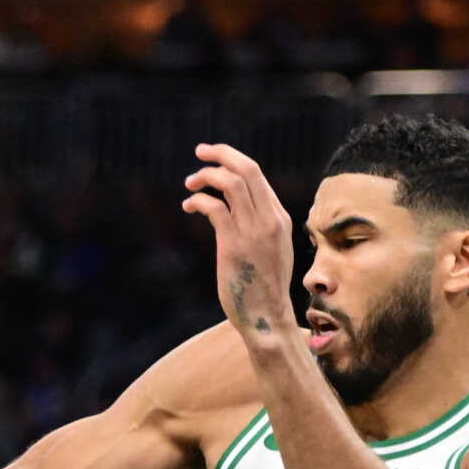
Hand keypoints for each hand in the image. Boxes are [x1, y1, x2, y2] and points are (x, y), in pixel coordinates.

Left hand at [184, 144, 297, 347]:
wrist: (267, 317)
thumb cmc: (264, 288)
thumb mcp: (272, 250)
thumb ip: (261, 227)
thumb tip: (236, 211)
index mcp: (280, 218)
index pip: (257, 175)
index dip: (232, 161)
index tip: (213, 159)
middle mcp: (270, 219)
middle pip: (247, 169)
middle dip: (221, 154)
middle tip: (199, 151)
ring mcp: (253, 231)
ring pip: (230, 183)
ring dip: (206, 176)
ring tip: (189, 182)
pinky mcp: (233, 245)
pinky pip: (214, 208)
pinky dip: (198, 201)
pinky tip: (188, 206)